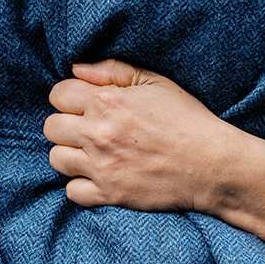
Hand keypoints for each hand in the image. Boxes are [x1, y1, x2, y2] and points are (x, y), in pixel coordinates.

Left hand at [44, 60, 264, 246]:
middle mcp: (97, 134)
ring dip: (71, 154)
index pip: (58, 94)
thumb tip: (77, 69)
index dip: (70, 96)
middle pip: (51, 127)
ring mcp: (101, 166)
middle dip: (66, 124)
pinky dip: (81, 185)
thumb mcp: (156, 82)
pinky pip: (71, 191)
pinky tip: (100, 175)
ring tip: (93, 152)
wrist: (213, 165)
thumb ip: (113, 70)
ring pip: (56, 159)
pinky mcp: (109, 194)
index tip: (86, 103)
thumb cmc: (188, 119)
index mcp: (106, 102)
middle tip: (89, 128)